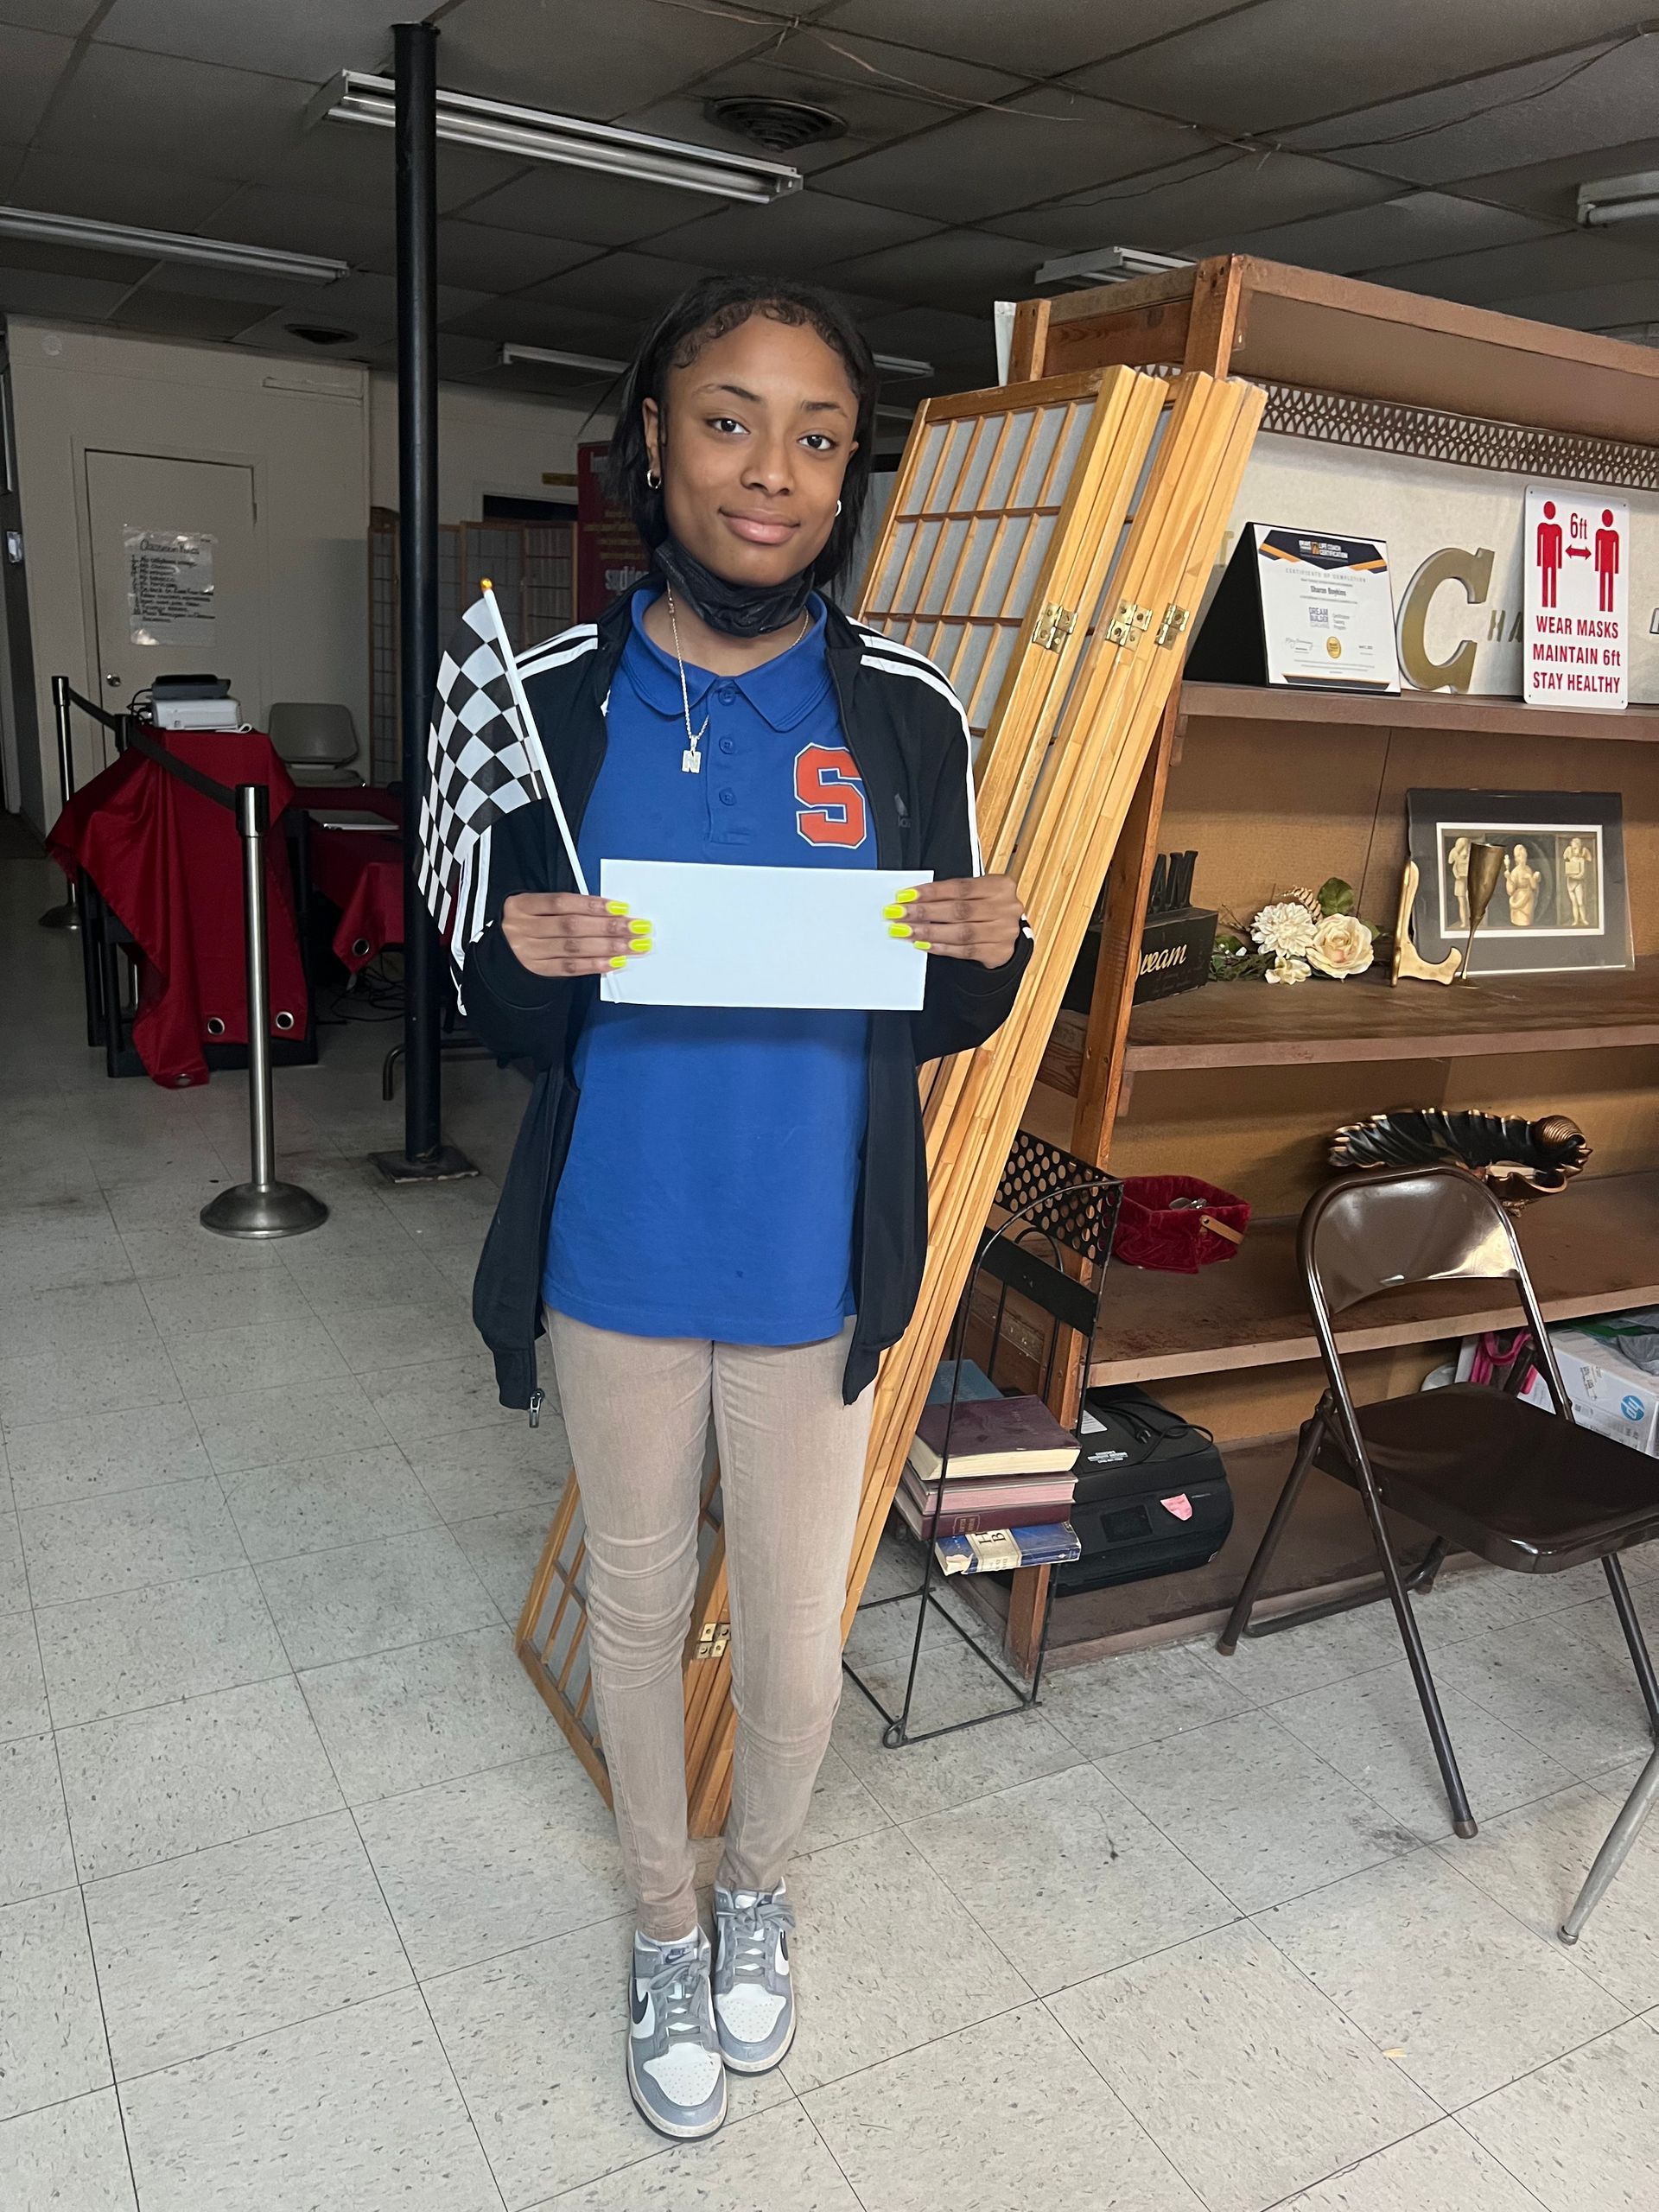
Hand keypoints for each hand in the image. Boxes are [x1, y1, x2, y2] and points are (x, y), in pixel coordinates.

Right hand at [500, 892, 650, 976]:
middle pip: (571, 926)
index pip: (561, 902)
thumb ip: (568, 906)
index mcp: (522, 905)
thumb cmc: (530, 922)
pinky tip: (614, 962)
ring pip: (573, 948)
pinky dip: (594, 965)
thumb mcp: (538, 907)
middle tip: (636, 927)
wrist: (504, 950)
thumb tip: (612, 911)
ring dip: (608, 947)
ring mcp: (529, 952)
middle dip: (608, 927)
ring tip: (633, 946)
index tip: (621, 907)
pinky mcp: (538, 970)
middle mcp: (523, 928)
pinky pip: (569, 968)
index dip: (592, 905)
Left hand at [887, 875, 1022, 966]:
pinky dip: (942, 947)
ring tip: (906, 931)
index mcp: (999, 885)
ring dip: (928, 932)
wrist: (1009, 933)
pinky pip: (964, 951)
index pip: (959, 887)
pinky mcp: (998, 952)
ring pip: (960, 932)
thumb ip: (951, 895)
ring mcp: (1004, 932)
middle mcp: (1005, 908)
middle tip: (898, 914)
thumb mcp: (976, 894)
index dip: (930, 892)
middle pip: (958, 910)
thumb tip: (912, 900)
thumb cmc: (987, 909)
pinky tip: (924, 945)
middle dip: (924, 912)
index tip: (905, 896)